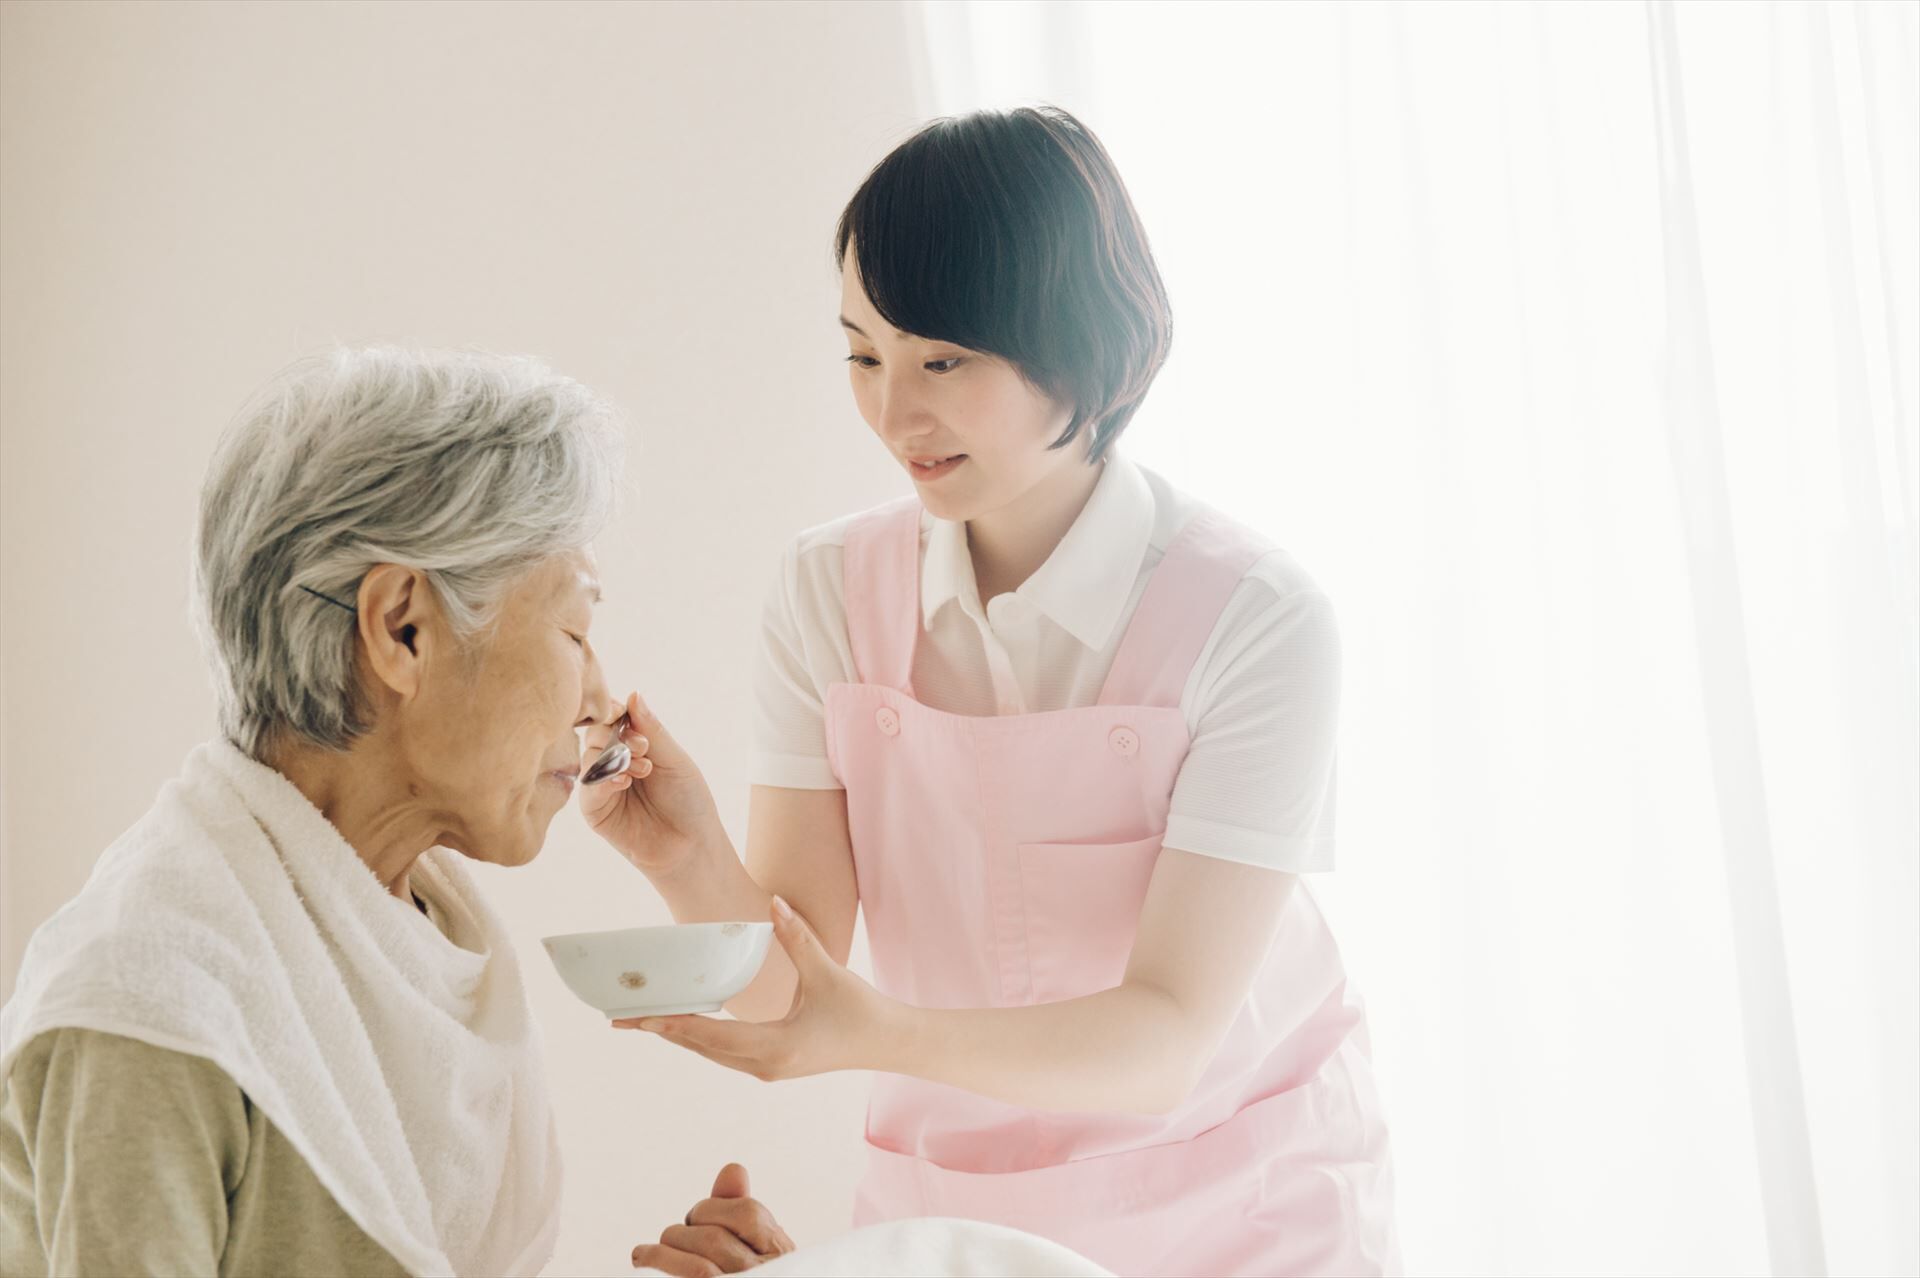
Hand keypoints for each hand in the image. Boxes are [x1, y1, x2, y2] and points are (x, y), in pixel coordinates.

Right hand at [579, 691, 724, 878]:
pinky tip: (624, 782)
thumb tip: (635, 694)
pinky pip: (586, 788)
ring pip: (588, 756)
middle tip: (644, 747)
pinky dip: (603, 780)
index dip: (614, 711)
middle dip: (617, 734)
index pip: (612, 717)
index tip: (626, 714)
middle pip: (594, 732)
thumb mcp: (674, 759)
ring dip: (615, 757)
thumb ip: (652, 729)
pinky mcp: (594, 811)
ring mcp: (601, 786)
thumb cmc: (688, 801)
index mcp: (632, 745)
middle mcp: (613, 762)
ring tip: (644, 769)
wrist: (691, 846)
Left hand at [615, 896, 900, 1081]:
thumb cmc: (861, 1011)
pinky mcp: (773, 1064)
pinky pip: (725, 1053)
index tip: (640, 1017)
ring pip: (711, 1053)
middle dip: (663, 1030)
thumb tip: (774, 903)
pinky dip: (701, 1037)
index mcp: (774, 1047)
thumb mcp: (828, 972)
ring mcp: (768, 1069)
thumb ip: (798, 937)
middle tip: (622, 1018)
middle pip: (701, 1048)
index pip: (710, 1035)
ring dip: (679, 1035)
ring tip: (645, 1019)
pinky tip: (687, 1022)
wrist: (889, 1043)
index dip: (673, 1024)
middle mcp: (764, 1065)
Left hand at [631, 1163, 795, 1275]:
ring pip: (698, 1262)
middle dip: (685, 1229)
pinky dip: (659, 1263)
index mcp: (780, 1251)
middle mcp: (765, 1273)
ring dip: (664, 1249)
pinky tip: (644, 1260)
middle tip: (674, 1237)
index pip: (747, 1212)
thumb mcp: (757, 1246)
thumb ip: (741, 1209)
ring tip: (649, 1252)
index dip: (713, 1208)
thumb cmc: (751, 1276)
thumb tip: (733, 1168)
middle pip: (716, 1236)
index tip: (698, 1217)